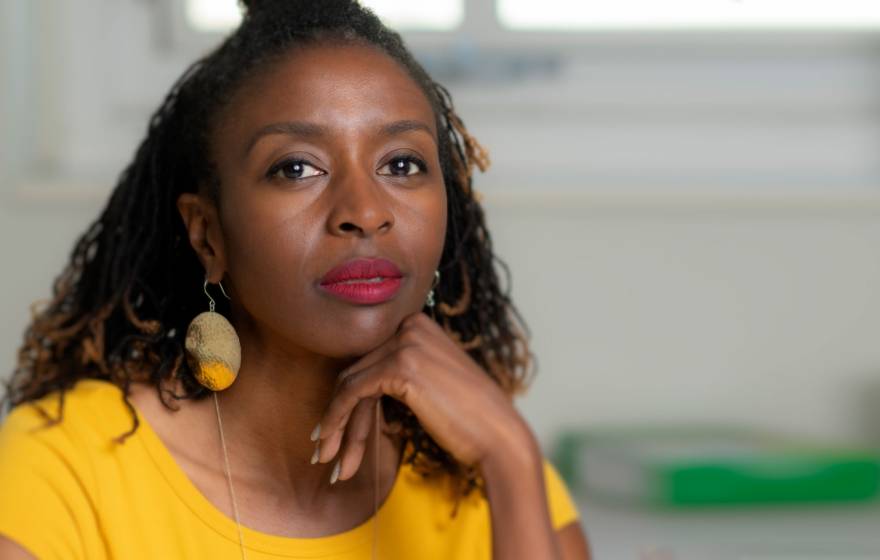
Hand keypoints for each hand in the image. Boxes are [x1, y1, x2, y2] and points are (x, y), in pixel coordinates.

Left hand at [311, 311, 531, 482]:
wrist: (499, 435)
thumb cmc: (470, 419)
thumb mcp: (431, 385)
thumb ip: (398, 377)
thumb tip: (355, 392)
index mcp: (419, 325)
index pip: (369, 361)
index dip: (346, 399)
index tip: (331, 431)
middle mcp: (410, 326)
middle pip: (357, 373)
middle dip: (338, 417)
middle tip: (323, 452)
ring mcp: (405, 343)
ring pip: (350, 385)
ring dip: (336, 426)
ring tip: (326, 460)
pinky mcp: (400, 366)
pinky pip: (352, 392)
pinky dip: (336, 419)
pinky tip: (332, 447)